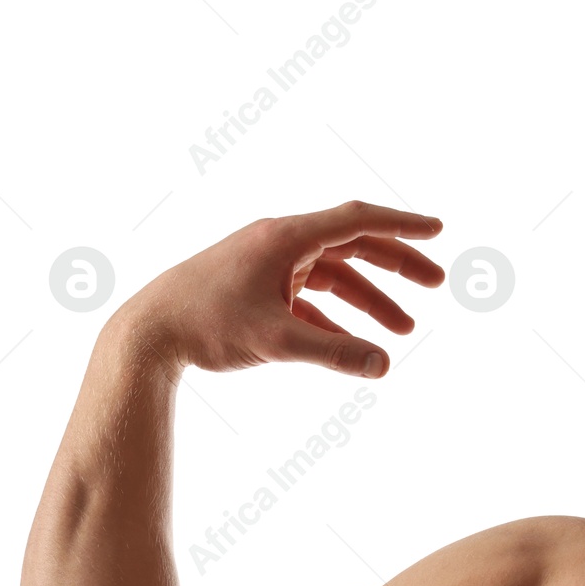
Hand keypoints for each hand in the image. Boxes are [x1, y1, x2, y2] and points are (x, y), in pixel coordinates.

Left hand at [113, 200, 443, 377]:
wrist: (146, 333)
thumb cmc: (205, 326)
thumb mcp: (277, 341)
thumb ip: (335, 353)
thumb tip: (384, 364)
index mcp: (286, 238)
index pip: (357, 221)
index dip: (402, 225)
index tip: (438, 230)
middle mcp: (279, 243)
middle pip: (353, 244)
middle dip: (397, 264)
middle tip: (435, 283)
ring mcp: (267, 265)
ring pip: (334, 274)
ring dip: (370, 298)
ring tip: (403, 329)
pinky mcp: (256, 289)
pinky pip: (310, 298)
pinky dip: (336, 317)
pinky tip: (355, 344)